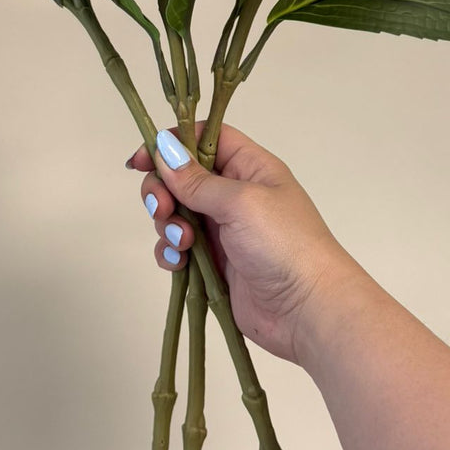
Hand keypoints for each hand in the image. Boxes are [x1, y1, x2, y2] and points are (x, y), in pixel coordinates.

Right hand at [125, 122, 363, 364]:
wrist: (306, 310)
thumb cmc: (285, 245)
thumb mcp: (240, 202)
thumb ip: (197, 180)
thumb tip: (166, 151)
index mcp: (250, 168)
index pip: (205, 139)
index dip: (173, 144)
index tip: (143, 159)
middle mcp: (235, 195)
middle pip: (182, 177)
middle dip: (163, 191)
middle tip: (161, 208)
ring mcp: (224, 230)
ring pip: (176, 214)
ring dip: (168, 225)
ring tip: (184, 242)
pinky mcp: (215, 263)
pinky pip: (179, 249)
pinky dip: (172, 253)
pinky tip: (180, 263)